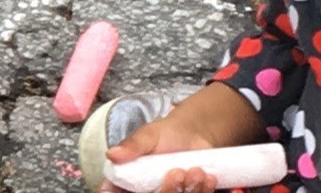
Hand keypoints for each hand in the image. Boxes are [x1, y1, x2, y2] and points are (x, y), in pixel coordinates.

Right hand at [104, 84, 268, 192]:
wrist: (195, 134)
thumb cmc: (166, 134)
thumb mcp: (148, 135)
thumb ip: (132, 146)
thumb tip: (111, 154)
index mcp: (129, 178)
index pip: (116, 190)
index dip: (117, 192)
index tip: (123, 191)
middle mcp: (147, 190)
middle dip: (168, 191)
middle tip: (179, 172)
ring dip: (189, 191)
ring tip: (197, 171)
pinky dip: (203, 192)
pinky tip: (208, 178)